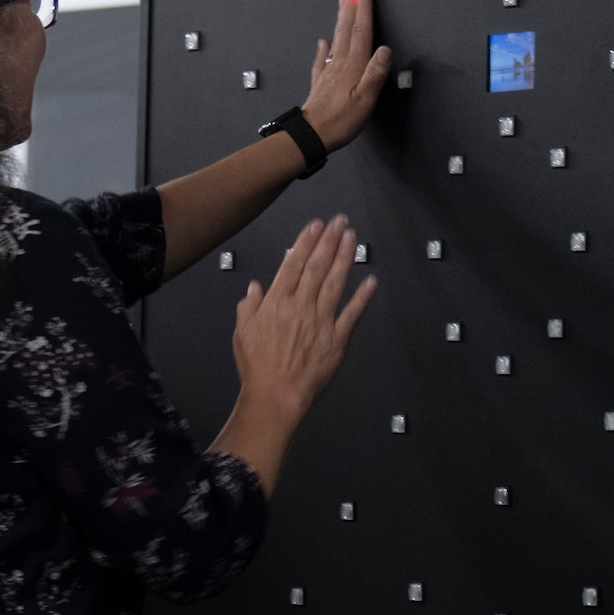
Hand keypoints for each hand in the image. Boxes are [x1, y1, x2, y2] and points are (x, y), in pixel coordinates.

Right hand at [232, 216, 376, 420]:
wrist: (276, 393)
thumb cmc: (257, 366)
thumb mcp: (242, 332)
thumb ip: (248, 307)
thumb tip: (255, 287)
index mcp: (277, 302)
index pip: (294, 264)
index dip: (305, 242)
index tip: (315, 225)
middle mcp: (301, 306)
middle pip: (317, 267)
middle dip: (329, 241)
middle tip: (339, 221)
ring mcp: (321, 321)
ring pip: (335, 283)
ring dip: (344, 258)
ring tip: (351, 238)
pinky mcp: (337, 338)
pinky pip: (352, 313)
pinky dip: (362, 297)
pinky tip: (370, 281)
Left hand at [302, 0, 392, 151]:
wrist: (311, 135)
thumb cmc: (340, 120)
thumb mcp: (366, 99)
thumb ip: (376, 73)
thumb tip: (385, 49)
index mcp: (353, 65)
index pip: (360, 31)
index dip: (363, 9)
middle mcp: (339, 63)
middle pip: (345, 28)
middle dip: (349, 3)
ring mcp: (328, 71)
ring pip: (335, 37)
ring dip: (339, 17)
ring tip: (340, 0)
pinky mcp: (321, 82)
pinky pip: (322, 58)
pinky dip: (324, 46)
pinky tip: (323, 41)